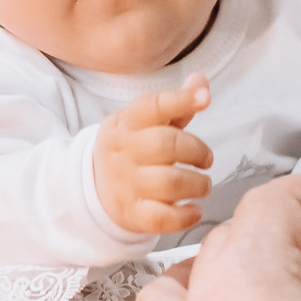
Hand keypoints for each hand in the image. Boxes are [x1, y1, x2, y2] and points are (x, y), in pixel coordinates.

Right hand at [95, 75, 213, 234]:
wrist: (94, 187)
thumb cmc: (132, 148)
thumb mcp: (145, 122)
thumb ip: (176, 103)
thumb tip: (201, 82)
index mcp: (128, 123)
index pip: (153, 106)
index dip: (180, 100)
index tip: (205, 99)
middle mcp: (125, 152)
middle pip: (167, 145)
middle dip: (197, 151)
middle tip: (206, 160)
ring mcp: (127, 184)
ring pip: (170, 182)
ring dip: (197, 184)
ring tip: (202, 185)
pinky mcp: (132, 213)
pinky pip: (162, 218)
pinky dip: (185, 216)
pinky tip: (193, 210)